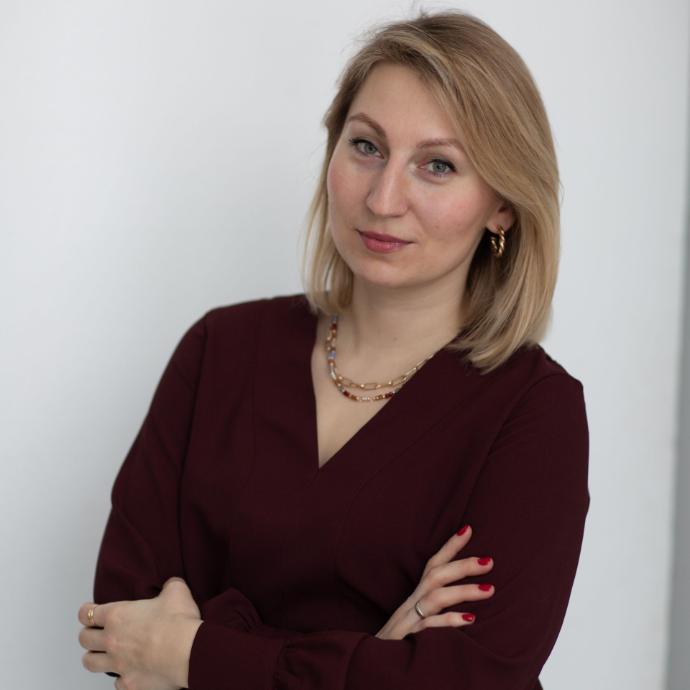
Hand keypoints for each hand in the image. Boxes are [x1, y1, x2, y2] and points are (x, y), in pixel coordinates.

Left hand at [78, 577, 202, 689]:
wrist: (187, 651)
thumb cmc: (178, 621)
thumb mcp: (176, 591)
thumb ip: (169, 586)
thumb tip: (171, 585)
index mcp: (117, 616)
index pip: (88, 614)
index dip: (87, 611)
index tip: (88, 611)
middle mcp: (112, 641)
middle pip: (84, 639)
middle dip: (87, 635)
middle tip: (94, 633)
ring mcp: (118, 665)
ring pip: (90, 663)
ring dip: (94, 658)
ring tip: (101, 655)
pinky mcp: (129, 683)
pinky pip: (116, 683)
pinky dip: (121, 677)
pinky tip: (128, 672)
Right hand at [375, 525, 493, 639]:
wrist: (370, 666)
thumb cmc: (400, 643)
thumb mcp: (416, 620)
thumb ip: (435, 608)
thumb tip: (466, 598)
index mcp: (415, 597)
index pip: (432, 565)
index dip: (450, 547)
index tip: (468, 529)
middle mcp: (411, 604)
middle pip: (435, 576)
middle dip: (462, 565)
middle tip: (489, 561)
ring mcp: (408, 621)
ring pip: (435, 598)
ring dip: (463, 591)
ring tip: (490, 589)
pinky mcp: (407, 639)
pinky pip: (429, 627)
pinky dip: (449, 621)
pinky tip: (470, 620)